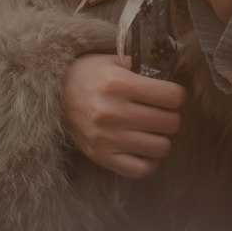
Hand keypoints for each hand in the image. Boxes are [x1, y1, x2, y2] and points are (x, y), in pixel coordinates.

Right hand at [61, 54, 185, 179]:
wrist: (54, 95)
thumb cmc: (89, 74)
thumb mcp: (113, 60)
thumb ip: (142, 65)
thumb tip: (171, 74)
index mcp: (118, 83)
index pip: (171, 96)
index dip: (176, 95)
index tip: (171, 95)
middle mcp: (112, 112)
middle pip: (170, 123)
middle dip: (171, 115)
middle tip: (162, 112)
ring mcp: (106, 138)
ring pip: (161, 147)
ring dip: (162, 138)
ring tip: (153, 129)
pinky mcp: (100, 157)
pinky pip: (141, 169)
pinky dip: (149, 161)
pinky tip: (145, 148)